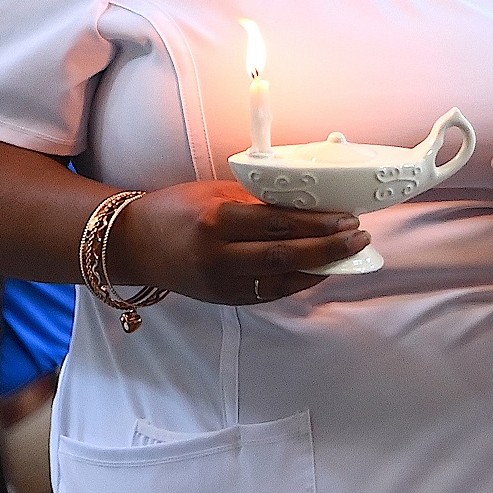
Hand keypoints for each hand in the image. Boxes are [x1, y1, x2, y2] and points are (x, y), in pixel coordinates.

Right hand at [113, 181, 367, 304]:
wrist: (133, 244)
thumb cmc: (177, 209)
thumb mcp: (215, 193)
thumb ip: (258, 202)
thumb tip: (308, 204)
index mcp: (216, 219)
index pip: (279, 223)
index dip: (318, 223)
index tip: (347, 217)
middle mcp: (218, 254)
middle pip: (285, 254)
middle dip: (329, 248)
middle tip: (359, 238)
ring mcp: (220, 282)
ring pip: (281, 279)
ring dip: (320, 268)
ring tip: (349, 255)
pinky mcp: (223, 299)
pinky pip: (270, 293)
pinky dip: (299, 282)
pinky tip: (320, 271)